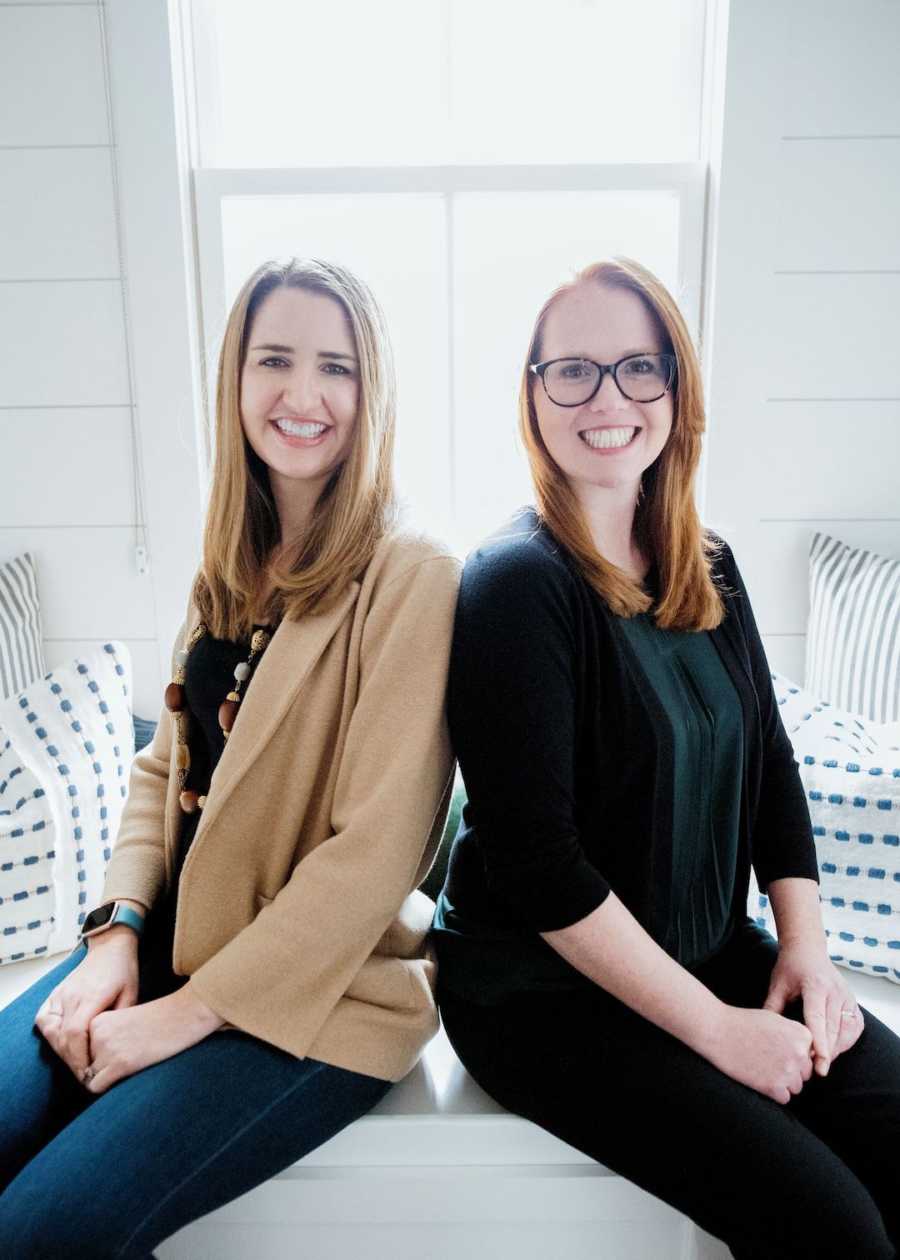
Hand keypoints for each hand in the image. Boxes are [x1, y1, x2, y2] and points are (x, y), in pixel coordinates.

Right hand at [34, 931, 138, 1081]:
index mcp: (91, 996)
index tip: (88, 1072)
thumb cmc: (124, 971)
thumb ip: (121, 1021)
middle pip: (62, 1037)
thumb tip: (114, 1050)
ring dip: (61, 1049)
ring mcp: (60, 994)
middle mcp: (71, 995)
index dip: (79, 1056)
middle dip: (72, 1059)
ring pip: (50, 1030)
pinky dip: (50, 1035)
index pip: (75, 1033)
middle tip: (84, 1073)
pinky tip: (62, 1043)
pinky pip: (44, 1020)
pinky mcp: (54, 994)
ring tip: (76, 1060)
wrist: (110, 947)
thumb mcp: (132, 995)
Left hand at [82, 984, 224, 1094]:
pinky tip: (125, 1077)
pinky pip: (95, 1086)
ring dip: (105, 1077)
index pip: (81, 1049)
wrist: (185, 1014)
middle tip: (123, 1061)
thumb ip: (105, 1036)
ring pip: (88, 1076)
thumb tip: (88, 1068)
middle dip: (99, 1067)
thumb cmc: (159, 1019)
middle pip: (83, 1063)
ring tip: (128, 1067)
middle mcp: (98, 1034)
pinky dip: (105, 1088)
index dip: (96, 1055)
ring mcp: (108, 1049)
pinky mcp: (121, 1064)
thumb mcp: (124, 1019)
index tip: (116, 1052)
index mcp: (97, 1020)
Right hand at [703, 1005, 815, 1103]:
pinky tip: (759, 1078)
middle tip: (767, 1059)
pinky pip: (784, 1098)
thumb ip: (795, 1035)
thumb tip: (810, 1053)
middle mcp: (799, 1054)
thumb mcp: (776, 1019)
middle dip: (790, 1069)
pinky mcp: (773, 1087)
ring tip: (762, 1068)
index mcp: (802, 1035)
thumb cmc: (744, 1022)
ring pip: (796, 1087)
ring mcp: (787, 1071)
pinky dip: (773, 1092)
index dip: (793, 1053)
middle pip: (805, 1073)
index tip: (776, 1048)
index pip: (809, 1055)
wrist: (718, 1031)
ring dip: (782, 1082)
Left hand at [763, 938, 863, 1076]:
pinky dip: (847, 1040)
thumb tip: (765, 1036)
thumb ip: (772, 1008)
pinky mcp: (853, 1000)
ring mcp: (847, 995)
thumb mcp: (777, 985)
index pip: (818, 1020)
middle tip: (817, 1071)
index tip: (819, 1063)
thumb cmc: (790, 967)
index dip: (819, 1043)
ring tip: (823, 1062)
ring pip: (847, 1030)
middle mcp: (835, 991)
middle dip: (827, 1052)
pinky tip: (836, 1048)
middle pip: (834, 1028)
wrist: (807, 949)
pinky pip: (855, 1026)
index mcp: (815, 986)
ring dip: (837, 1048)